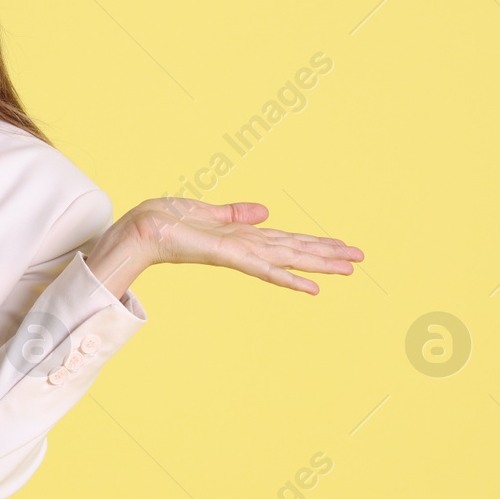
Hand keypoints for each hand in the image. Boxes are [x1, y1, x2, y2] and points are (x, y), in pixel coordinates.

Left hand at [89, 198, 362, 296]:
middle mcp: (244, 247)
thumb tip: (267, 211)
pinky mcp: (227, 257)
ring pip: (288, 259)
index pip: (283, 240)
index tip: (339, 245)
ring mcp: (238, 254)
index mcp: (240, 237)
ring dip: (320, 264)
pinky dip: (289, 278)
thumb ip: (235, 214)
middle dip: (327, 254)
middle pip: (293, 250)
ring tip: (350, 268)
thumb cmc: (163, 220)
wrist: (139, 229)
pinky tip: (313, 287)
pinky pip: (264, 269)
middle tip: (360, 258)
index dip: (312, 242)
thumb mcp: (204, 211)